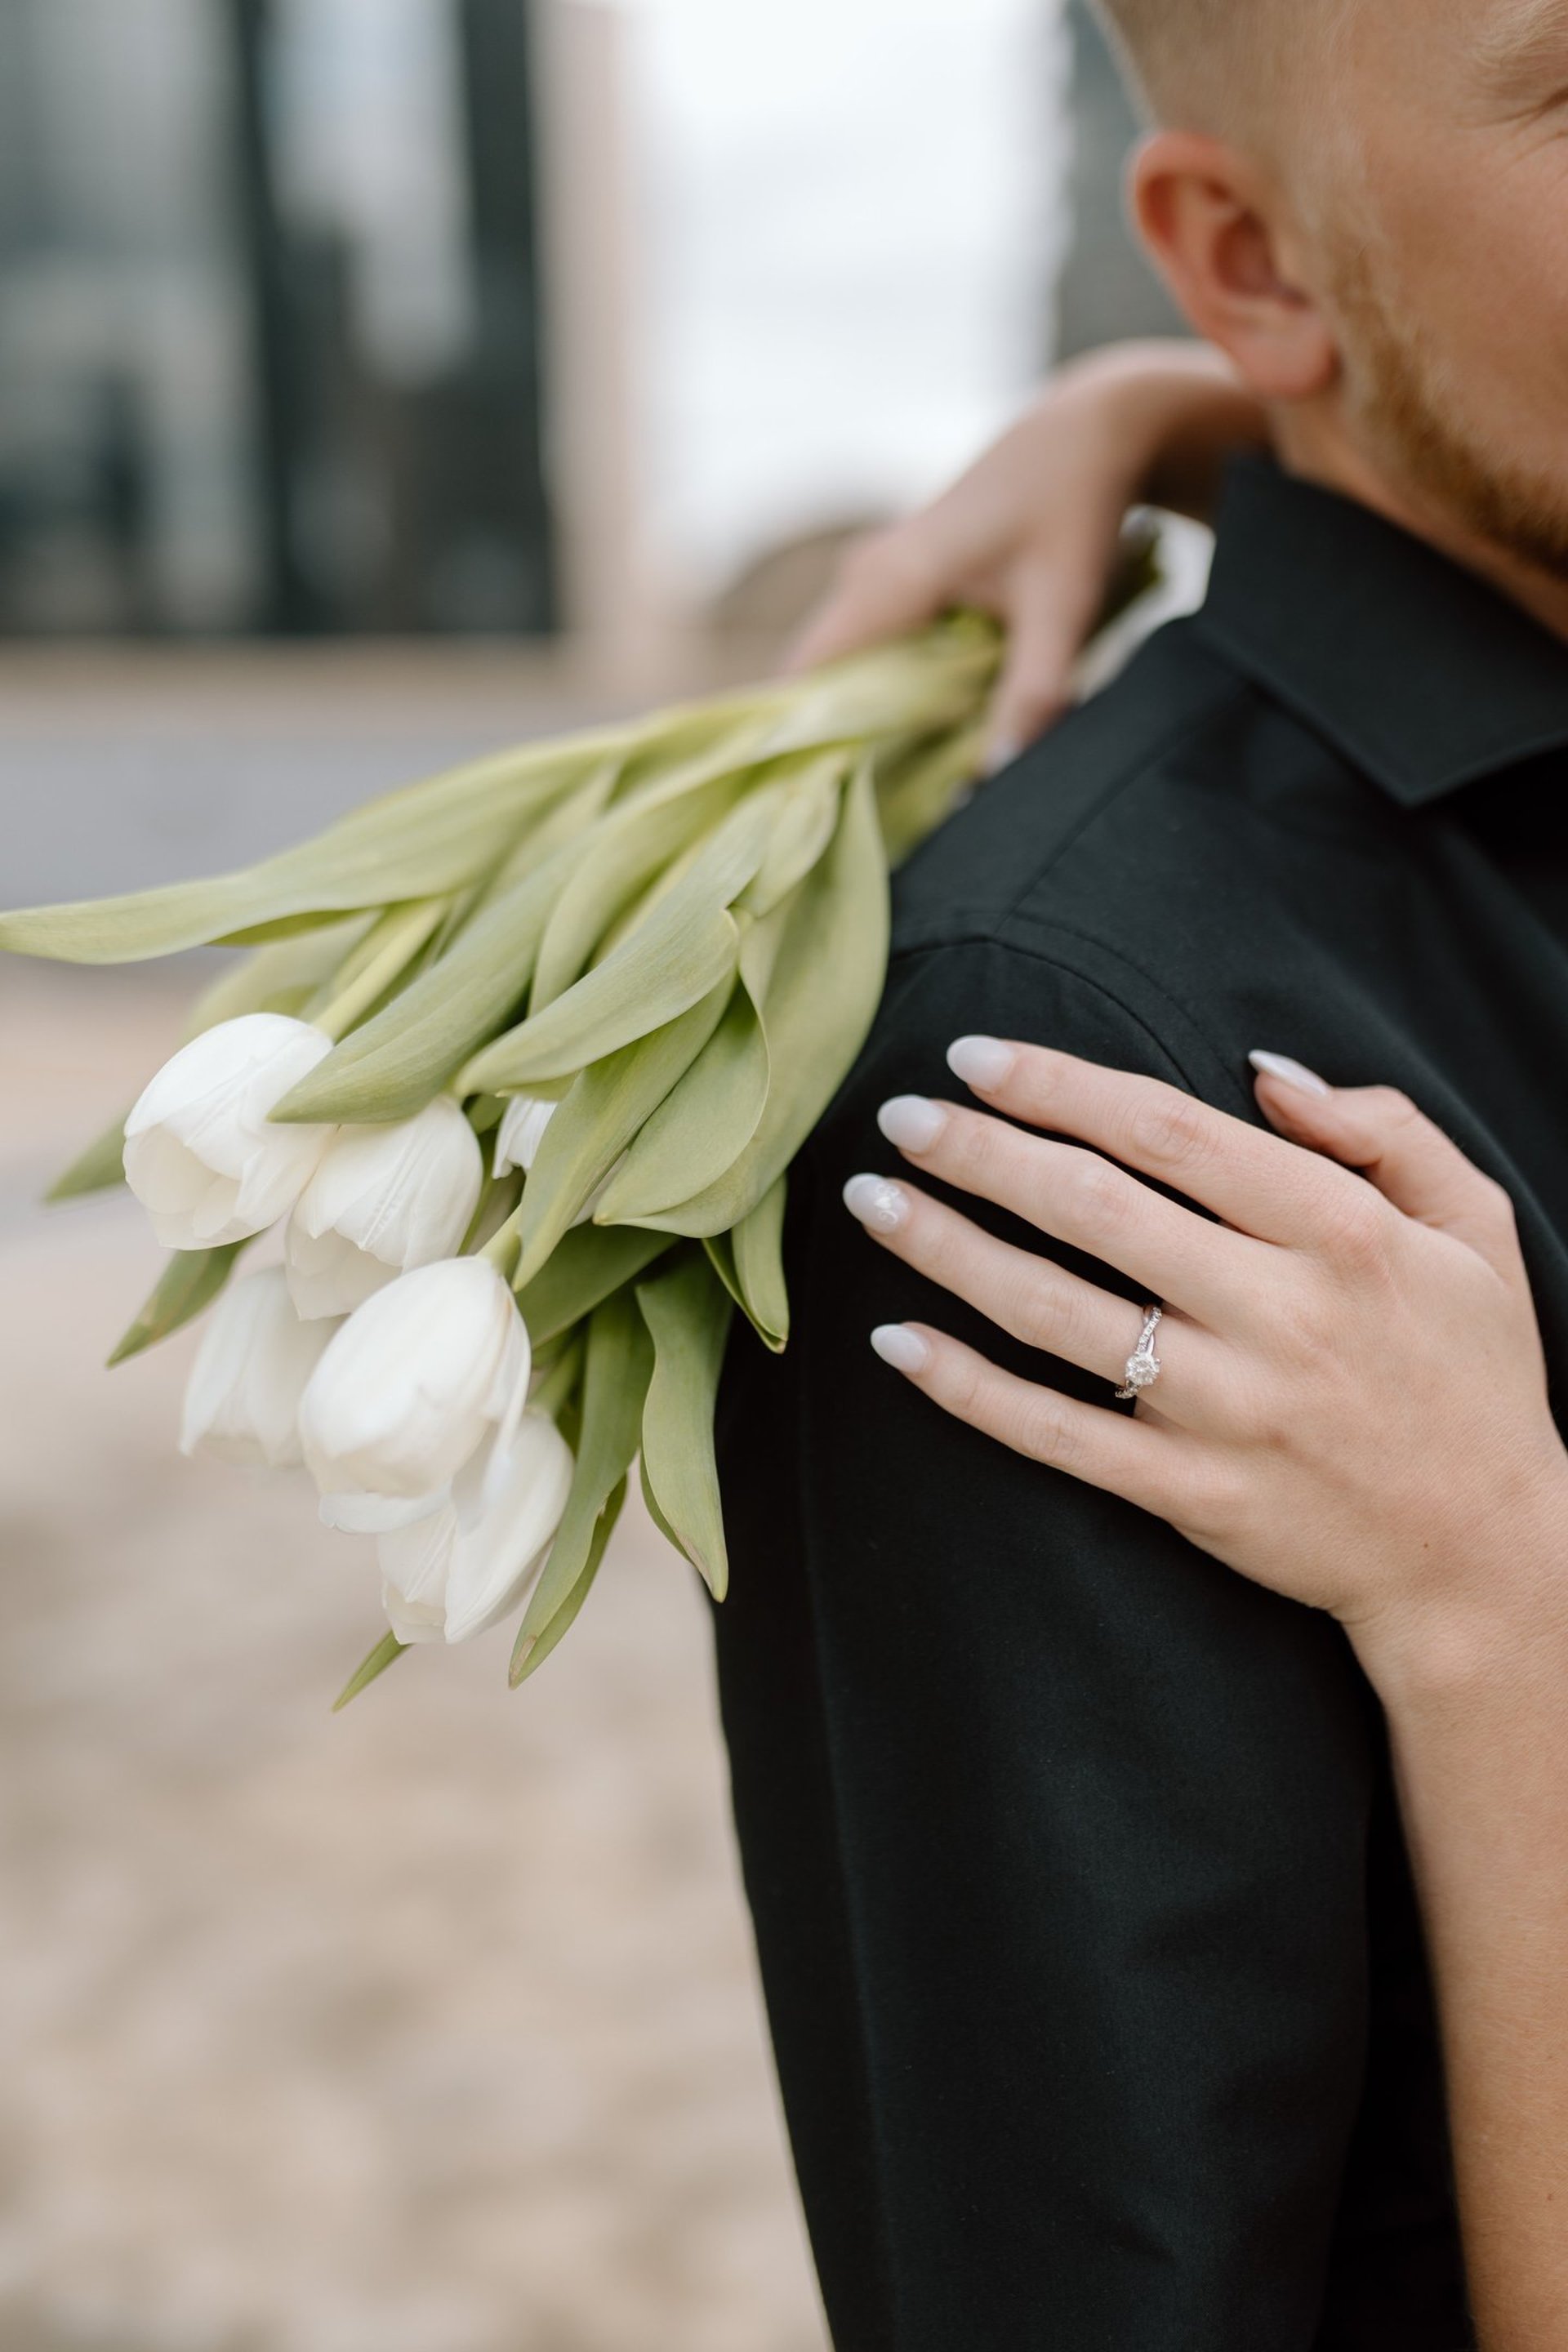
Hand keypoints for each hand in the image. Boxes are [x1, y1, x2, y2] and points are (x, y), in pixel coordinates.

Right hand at [786, 342, 1265, 771]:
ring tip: (862, 799)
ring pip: (837, 668)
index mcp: (888, 584)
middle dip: (820, 747)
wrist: (1088, 431)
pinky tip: (901, 745)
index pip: (806, 678)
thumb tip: (997, 778)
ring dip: (848, 726)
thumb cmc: (1075, 508)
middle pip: (812, 681)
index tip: (797, 810)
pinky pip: (863, 652)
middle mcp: (864, 578)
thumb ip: (1034, 691)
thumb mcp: (1064, 603)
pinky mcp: (895, 581)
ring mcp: (874, 576)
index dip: (795, 743)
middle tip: (835, 826)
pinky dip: (873, 697)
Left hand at [842, 1040, 1567, 1696]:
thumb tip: (1262, 1069)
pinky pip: (1054, 1433)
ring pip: (1054, 1313)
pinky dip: (966, 1388)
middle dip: (979, 1151)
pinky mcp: (1189, 1495)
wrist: (1482, 1554)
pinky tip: (894, 1341)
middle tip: (897, 1113)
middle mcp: (1278, 1313)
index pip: (1168, 1131)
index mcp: (1341, 1232)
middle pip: (1092, 1209)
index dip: (1060, 1085)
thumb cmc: (1473, 1373)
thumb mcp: (1472, 1228)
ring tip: (872, 1201)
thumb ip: (1381, 1127)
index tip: (976, 1056)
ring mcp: (1227, 1410)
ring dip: (947, 1251)